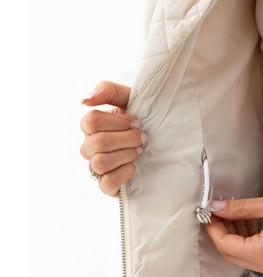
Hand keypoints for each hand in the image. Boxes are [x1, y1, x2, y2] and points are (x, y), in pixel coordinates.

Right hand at [80, 81, 146, 196]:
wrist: (163, 140)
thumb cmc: (142, 117)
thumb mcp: (129, 97)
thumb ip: (108, 90)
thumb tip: (85, 100)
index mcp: (91, 126)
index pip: (91, 121)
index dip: (117, 122)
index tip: (136, 121)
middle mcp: (89, 147)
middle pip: (97, 143)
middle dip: (126, 138)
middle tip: (143, 137)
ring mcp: (97, 167)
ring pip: (100, 163)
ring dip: (126, 155)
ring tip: (140, 151)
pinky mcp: (108, 186)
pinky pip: (107, 183)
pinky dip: (124, 173)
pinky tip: (135, 166)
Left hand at [203, 194, 262, 276]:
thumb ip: (239, 208)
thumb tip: (216, 207)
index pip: (226, 245)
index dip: (214, 229)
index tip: (209, 214)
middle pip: (231, 254)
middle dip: (221, 234)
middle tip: (218, 213)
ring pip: (242, 256)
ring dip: (234, 237)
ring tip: (234, 214)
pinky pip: (254, 257)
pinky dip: (246, 242)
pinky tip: (247, 223)